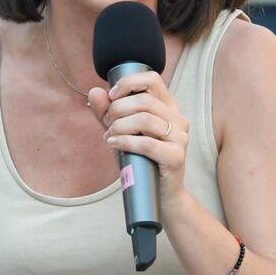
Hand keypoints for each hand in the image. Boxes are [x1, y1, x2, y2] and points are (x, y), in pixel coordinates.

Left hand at [89, 69, 186, 196]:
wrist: (160, 195)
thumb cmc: (140, 161)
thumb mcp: (121, 133)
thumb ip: (108, 113)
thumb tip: (95, 91)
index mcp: (168, 107)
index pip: (152, 79)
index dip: (128, 83)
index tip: (111, 96)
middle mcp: (178, 119)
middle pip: (143, 100)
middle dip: (117, 110)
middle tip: (107, 124)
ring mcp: (180, 138)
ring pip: (144, 119)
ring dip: (119, 127)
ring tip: (109, 137)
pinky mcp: (176, 157)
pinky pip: (146, 143)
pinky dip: (124, 142)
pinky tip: (113, 145)